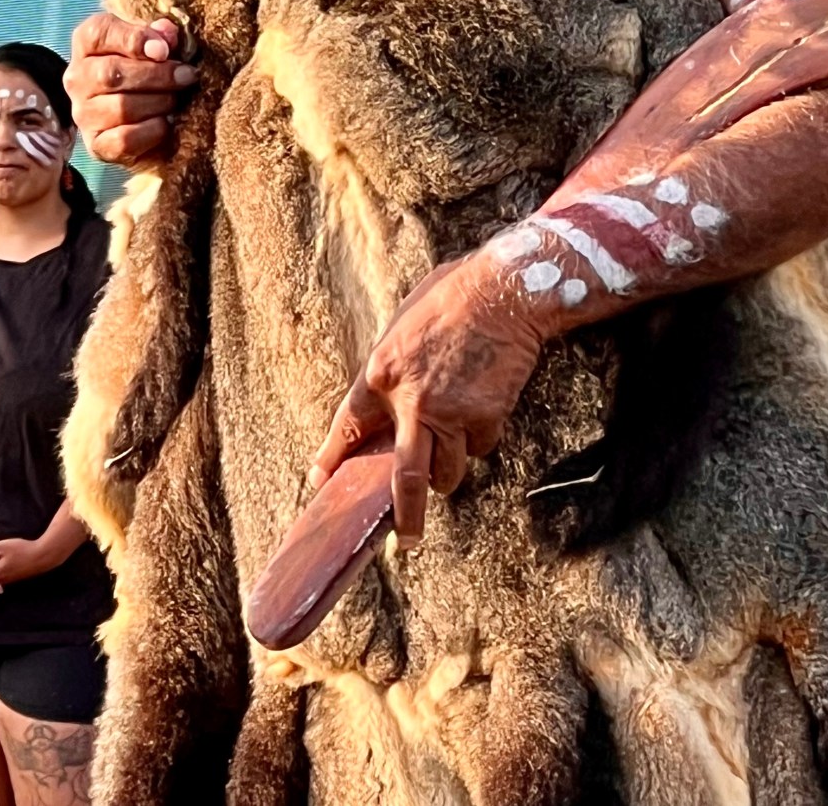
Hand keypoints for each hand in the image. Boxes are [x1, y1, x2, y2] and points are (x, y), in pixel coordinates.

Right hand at [64, 13, 196, 166]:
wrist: (146, 118)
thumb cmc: (152, 70)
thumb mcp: (158, 44)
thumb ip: (162, 35)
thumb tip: (166, 35)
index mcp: (88, 43)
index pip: (99, 33)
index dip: (135, 39)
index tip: (165, 50)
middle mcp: (78, 77)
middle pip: (111, 73)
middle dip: (158, 75)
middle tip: (187, 76)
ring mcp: (84, 113)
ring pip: (121, 107)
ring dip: (159, 102)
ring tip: (177, 101)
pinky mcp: (97, 145)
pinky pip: (124, 139)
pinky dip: (153, 131)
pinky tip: (167, 123)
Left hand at [310, 255, 546, 548]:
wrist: (506, 289)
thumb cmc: (455, 292)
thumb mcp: (405, 320)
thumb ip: (394, 362)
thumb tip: (389, 388)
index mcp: (383, 371)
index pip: (350, 425)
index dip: (335, 456)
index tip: (321, 479)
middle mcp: (412, 401)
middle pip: (405, 477)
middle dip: (406, 514)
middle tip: (407, 538)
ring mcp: (450, 414)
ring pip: (449, 470)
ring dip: (449, 470)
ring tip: (453, 450)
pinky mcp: (485, 418)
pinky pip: (481, 445)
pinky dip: (481, 436)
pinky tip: (486, 404)